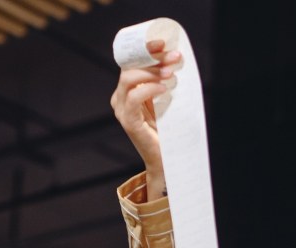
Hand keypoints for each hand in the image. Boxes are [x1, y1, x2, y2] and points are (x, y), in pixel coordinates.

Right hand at [110, 39, 182, 198]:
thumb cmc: (169, 128)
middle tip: (173, 57)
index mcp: (128, 90)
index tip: (162, 42)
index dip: (144, 50)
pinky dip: (148, 89)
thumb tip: (175, 57)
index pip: (131, 63)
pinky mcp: (128, 122)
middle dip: (152, 58)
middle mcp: (121, 98)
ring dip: (151, 72)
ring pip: (129, 79)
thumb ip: (165, 80)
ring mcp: (122, 110)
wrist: (169, 158)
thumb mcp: (167, 98)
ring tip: (170, 72)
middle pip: (130, 67)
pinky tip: (163, 88)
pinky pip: (133, 98)